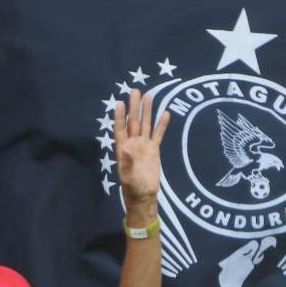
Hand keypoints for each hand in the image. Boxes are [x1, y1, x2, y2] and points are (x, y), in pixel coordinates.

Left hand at [115, 89, 169, 216]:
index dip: (120, 116)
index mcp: (123, 148)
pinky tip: (165, 113)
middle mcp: (133, 143)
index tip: (120, 102)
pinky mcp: (154, 150)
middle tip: (135, 90)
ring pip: (146, 124)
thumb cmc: (133, 188)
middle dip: (134, 107)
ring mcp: (144, 145)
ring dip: (147, 111)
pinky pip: (158, 134)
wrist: (144, 195)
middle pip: (134, 121)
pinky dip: (162, 124)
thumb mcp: (128, 177)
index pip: (121, 128)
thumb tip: (126, 148)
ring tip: (149, 96)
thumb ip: (127, 162)